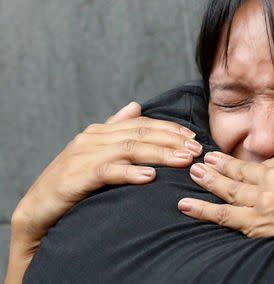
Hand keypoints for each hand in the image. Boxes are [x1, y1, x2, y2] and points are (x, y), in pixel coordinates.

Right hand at [5, 102, 202, 283]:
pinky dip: (130, 172)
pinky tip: (150, 177)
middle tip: (196, 150)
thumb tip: (136, 105)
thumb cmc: (72, 181)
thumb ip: (116, 128)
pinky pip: (109, 171)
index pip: (142, 124)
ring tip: (182, 161)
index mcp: (101, 131)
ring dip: (160, 154)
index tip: (193, 138)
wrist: (38, 208)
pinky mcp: (77, 175)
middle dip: (172, 141)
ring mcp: (84, 155)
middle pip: (141, 134)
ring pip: (130, 149)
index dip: (170, 129)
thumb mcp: (95, 152)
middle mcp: (93, 138)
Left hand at [178, 152, 273, 263]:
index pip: (263, 164)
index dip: (247, 164)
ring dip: (207, 180)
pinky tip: (186, 205)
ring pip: (227, 188)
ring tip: (194, 172)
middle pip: (240, 171)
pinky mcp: (256, 223)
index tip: (236, 163)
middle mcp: (272, 179)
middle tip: (204, 158)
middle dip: (219, 164)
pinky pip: (223, 215)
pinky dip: (202, 210)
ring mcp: (261, 201)